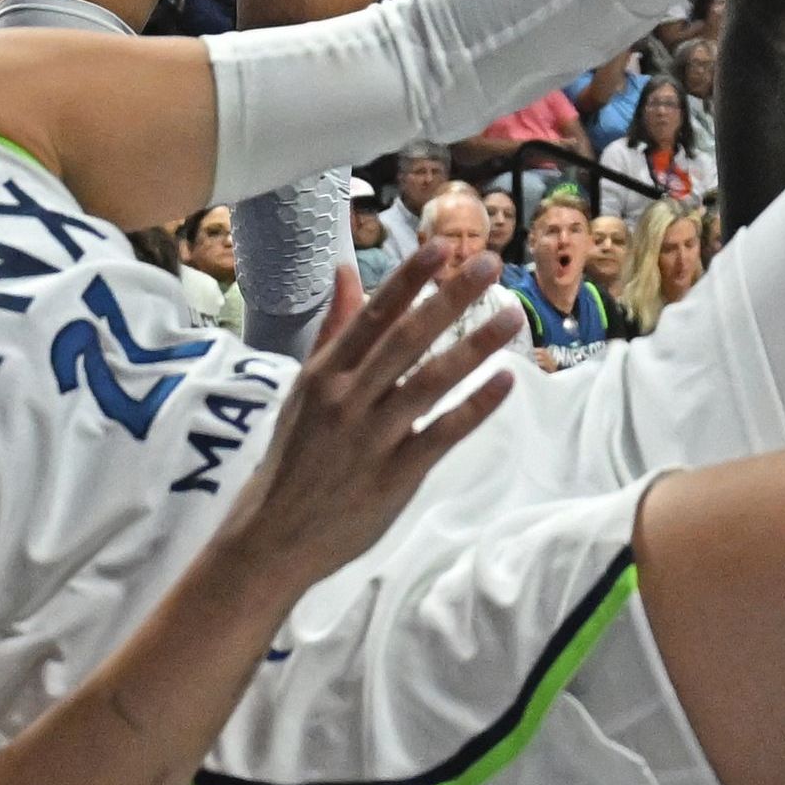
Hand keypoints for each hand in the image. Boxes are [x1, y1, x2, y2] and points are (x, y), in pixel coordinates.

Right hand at [217, 243, 519, 586]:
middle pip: (406, 340)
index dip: (407, 280)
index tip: (441, 246)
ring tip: (511, 316)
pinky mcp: (396, 474)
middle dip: (450, 299)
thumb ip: (334, 332)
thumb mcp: (305, 390)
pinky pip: (442, 434)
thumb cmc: (294, 457)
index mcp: (325, 375)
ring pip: (430, 382)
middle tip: (489, 264)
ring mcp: (374, 437)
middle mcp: (349, 399)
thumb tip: (347, 272)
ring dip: (474, 347)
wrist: (273, 538)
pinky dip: (475, 407)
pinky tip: (505, 381)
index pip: (372, 317)